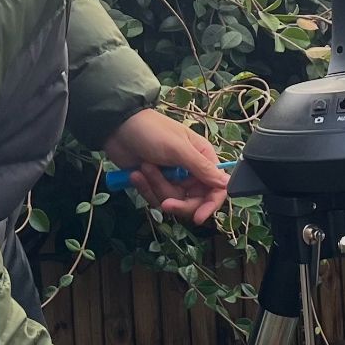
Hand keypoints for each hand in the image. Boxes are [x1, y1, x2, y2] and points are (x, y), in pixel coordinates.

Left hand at [100, 109, 228, 225]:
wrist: (117, 128)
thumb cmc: (152, 132)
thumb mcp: (178, 149)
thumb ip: (202, 168)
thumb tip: (227, 184)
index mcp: (202, 158)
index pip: (216, 188)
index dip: (210, 205)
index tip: (198, 217)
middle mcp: (190, 170)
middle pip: (194, 201)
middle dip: (177, 201)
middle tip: (165, 202)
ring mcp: (172, 178)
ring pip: (172, 200)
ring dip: (157, 187)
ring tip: (144, 168)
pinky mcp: (155, 183)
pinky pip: (155, 197)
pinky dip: (145, 188)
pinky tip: (136, 174)